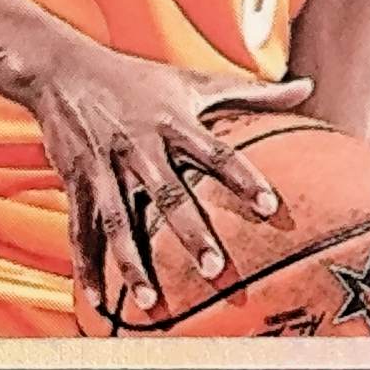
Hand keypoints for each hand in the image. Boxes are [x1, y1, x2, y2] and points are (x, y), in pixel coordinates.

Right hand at [13, 37, 310, 322]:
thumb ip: (252, 92)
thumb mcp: (194, 81)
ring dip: (132, 263)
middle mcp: (140, 147)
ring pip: (118, 221)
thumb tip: (307, 87)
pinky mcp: (76, 182)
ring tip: (150, 301)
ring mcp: (105, 168)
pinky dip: (87, 265)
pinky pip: (80, 229)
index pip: (216, 153)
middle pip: (168, 194)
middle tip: (214, 271)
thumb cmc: (138, 79)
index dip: (243, 178)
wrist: (62, 69)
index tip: (270, 206)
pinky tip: (97, 300)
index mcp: (174, 122)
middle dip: (190, 233)